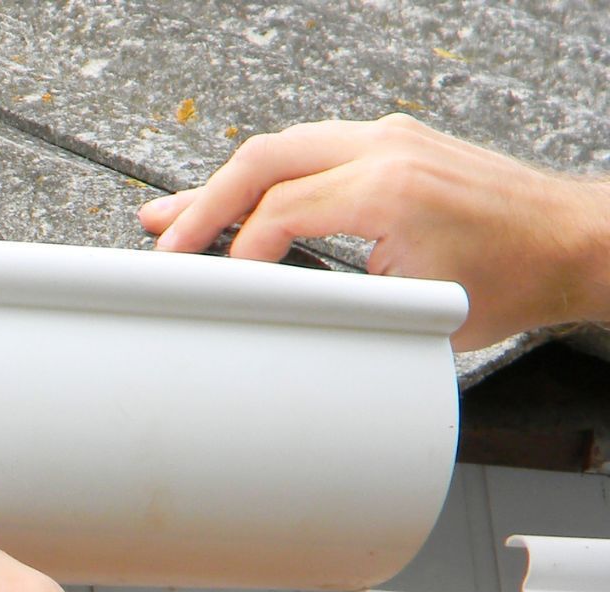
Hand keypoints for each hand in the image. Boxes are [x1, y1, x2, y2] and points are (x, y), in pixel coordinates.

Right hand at [138, 113, 609, 350]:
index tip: (213, 284)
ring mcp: (390, 138)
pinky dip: (266, 176)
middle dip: (203, 203)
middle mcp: (385, 149)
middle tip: (162, 239)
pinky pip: (310, 150)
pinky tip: (236, 198)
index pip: (279, 210)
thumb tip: (271, 313)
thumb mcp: (415, 311)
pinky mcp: (394, 143)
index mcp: (387, 187)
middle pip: (263, 159)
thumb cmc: (513, 279)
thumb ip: (335, 305)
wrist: (572, 244)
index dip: (236, 252)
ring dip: (227, 184)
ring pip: (282, 148)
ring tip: (175, 216)